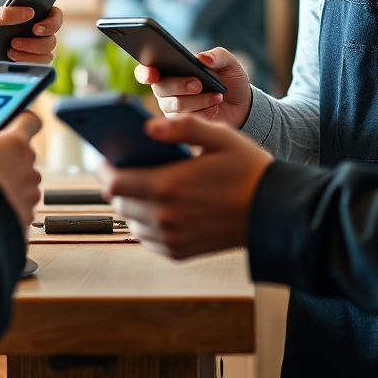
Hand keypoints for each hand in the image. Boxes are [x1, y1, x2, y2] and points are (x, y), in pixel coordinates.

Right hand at [0, 112, 41, 229]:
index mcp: (16, 142)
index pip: (31, 121)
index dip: (20, 120)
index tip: (12, 123)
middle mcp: (29, 166)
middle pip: (24, 155)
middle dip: (6, 157)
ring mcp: (29, 194)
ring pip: (22, 182)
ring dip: (8, 183)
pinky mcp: (25, 217)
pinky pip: (18, 207)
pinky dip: (6, 207)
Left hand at [96, 114, 272, 259]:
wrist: (274, 212)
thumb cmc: (248, 170)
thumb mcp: (219, 136)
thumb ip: (181, 125)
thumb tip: (148, 126)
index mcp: (168, 186)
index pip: (114, 182)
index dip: (104, 168)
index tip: (105, 157)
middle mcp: (165, 217)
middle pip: (118, 203)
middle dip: (116, 184)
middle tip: (123, 167)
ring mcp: (172, 238)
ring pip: (131, 222)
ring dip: (130, 203)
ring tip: (140, 183)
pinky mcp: (180, 252)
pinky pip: (147, 239)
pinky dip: (144, 222)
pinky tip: (157, 205)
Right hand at [135, 47, 252, 128]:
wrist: (242, 105)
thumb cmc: (230, 80)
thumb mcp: (228, 63)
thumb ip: (217, 56)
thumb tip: (201, 57)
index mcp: (170, 69)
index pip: (146, 71)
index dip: (145, 72)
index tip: (153, 73)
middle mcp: (166, 89)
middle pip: (160, 88)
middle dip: (179, 85)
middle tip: (198, 84)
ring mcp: (172, 108)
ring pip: (175, 105)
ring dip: (197, 100)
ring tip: (217, 96)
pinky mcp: (182, 124)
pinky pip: (185, 120)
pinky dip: (203, 112)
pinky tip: (215, 108)